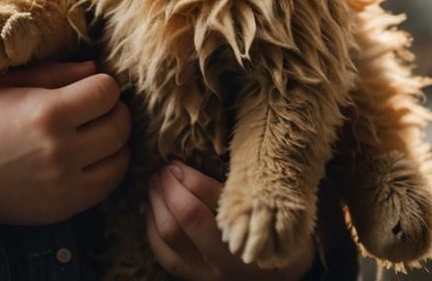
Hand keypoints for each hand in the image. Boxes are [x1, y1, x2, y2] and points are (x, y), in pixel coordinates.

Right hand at [0, 59, 130, 252]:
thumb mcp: (3, 80)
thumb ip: (53, 72)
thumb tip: (93, 68)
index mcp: (46, 111)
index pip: (107, 90)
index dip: (102, 82)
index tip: (88, 84)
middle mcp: (61, 150)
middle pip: (120, 124)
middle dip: (114, 109)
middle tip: (96, 105)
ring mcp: (65, 183)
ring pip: (120, 157)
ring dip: (115, 139)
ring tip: (96, 129)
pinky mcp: (64, 207)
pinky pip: (108, 185)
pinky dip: (109, 166)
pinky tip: (92, 155)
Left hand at [144, 161, 316, 280]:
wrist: (280, 277)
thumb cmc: (272, 231)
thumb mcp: (261, 206)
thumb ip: (232, 186)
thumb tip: (188, 164)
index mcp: (250, 232)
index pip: (210, 199)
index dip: (186, 177)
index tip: (175, 162)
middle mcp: (228, 259)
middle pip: (185, 218)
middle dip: (168, 187)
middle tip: (162, 170)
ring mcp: (208, 273)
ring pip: (168, 236)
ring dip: (155, 203)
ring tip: (155, 184)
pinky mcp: (194, 279)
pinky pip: (164, 254)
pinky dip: (152, 226)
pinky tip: (150, 207)